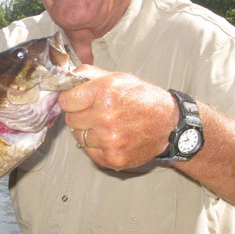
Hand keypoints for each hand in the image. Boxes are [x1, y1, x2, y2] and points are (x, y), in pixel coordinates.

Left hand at [59, 65, 178, 170]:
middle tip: (96, 113)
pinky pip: (89, 152)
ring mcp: (109, 140)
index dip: (70, 100)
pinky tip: (112, 138)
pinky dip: (97, 146)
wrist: (169, 124)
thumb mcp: (118, 78)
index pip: (66, 100)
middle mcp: (105, 116)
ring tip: (106, 126)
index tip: (77, 101)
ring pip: (78, 137)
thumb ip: (89, 75)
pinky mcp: (113, 158)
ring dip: (88, 132)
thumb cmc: (143, 98)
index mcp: (104, 92)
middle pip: (70, 120)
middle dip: (79, 116)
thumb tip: (66, 77)